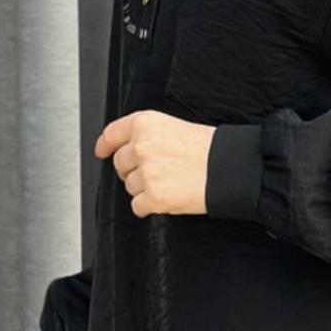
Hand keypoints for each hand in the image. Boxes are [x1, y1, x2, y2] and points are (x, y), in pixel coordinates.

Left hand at [95, 110, 216, 217]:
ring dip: (145, 189)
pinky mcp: (154, 197)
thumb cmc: (209, 148)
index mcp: (145, 124)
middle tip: (156, 172)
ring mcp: (146, 173)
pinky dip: (150, 206)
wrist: (229, 168)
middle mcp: (141, 146)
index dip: (105, 145)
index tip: (101, 151)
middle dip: (133, 170)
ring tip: (170, 182)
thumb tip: (127, 149)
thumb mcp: (174, 127)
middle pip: (120, 164)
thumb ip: (148, 136)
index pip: (112, 134)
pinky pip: (138, 206)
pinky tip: (168, 197)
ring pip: (130, 186)